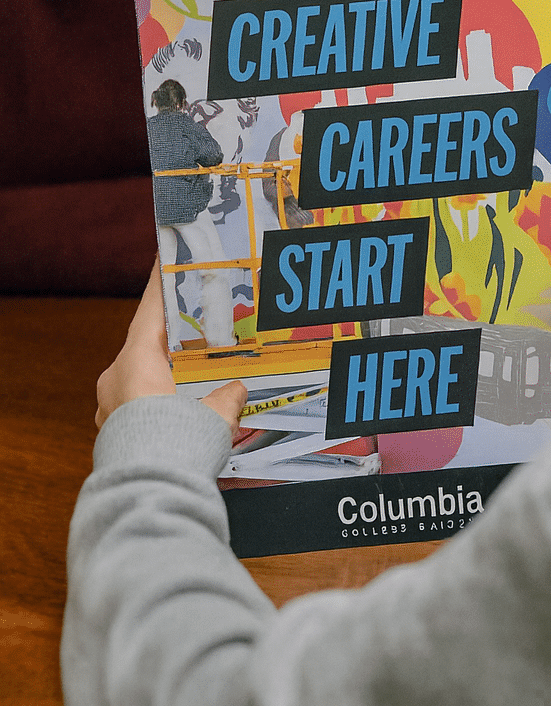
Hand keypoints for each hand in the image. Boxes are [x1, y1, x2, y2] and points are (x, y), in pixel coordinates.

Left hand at [95, 262, 247, 432]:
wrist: (148, 496)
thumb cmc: (176, 446)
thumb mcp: (214, 413)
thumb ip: (228, 396)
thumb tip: (237, 390)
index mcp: (135, 361)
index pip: (151, 310)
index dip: (160, 282)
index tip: (163, 258)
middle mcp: (116, 380)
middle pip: (146, 346)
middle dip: (171, 338)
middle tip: (193, 325)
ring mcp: (110, 408)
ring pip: (140, 379)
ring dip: (165, 375)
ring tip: (193, 376)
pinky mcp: (112, 435)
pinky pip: (137, 406)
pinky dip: (159, 404)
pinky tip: (182, 414)